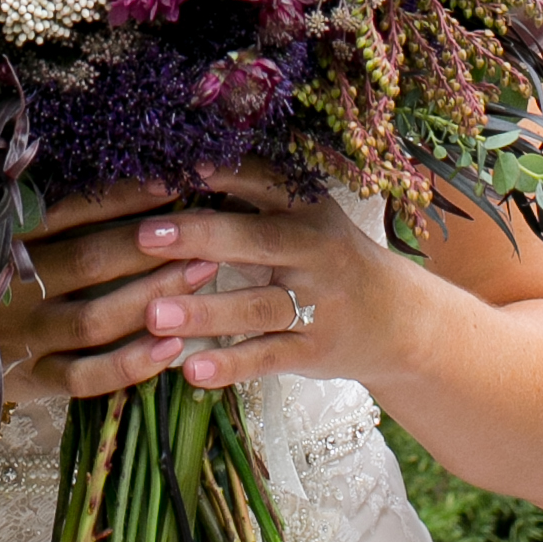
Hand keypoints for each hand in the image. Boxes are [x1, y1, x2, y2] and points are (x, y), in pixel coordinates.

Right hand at [0, 177, 220, 400]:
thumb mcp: (0, 238)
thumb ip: (51, 219)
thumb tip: (129, 187)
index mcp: (6, 242)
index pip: (71, 213)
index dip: (122, 198)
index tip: (171, 184)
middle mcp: (14, 286)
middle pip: (89, 262)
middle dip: (150, 247)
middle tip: (202, 233)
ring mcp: (24, 335)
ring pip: (94, 319)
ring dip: (151, 297)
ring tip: (200, 276)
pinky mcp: (32, 378)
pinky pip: (85, 377)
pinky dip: (129, 365)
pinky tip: (171, 350)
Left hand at [129, 162, 403, 392]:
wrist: (398, 320)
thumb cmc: (325, 258)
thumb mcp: (302, 218)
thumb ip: (248, 202)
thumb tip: (174, 175)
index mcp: (306, 208)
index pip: (260, 183)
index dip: (218, 176)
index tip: (171, 170)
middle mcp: (315, 252)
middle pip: (256, 242)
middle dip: (199, 238)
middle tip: (144, 237)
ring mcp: (318, 304)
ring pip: (257, 307)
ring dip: (204, 312)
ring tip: (154, 316)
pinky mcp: (314, 350)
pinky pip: (268, 357)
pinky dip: (231, 365)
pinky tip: (191, 371)